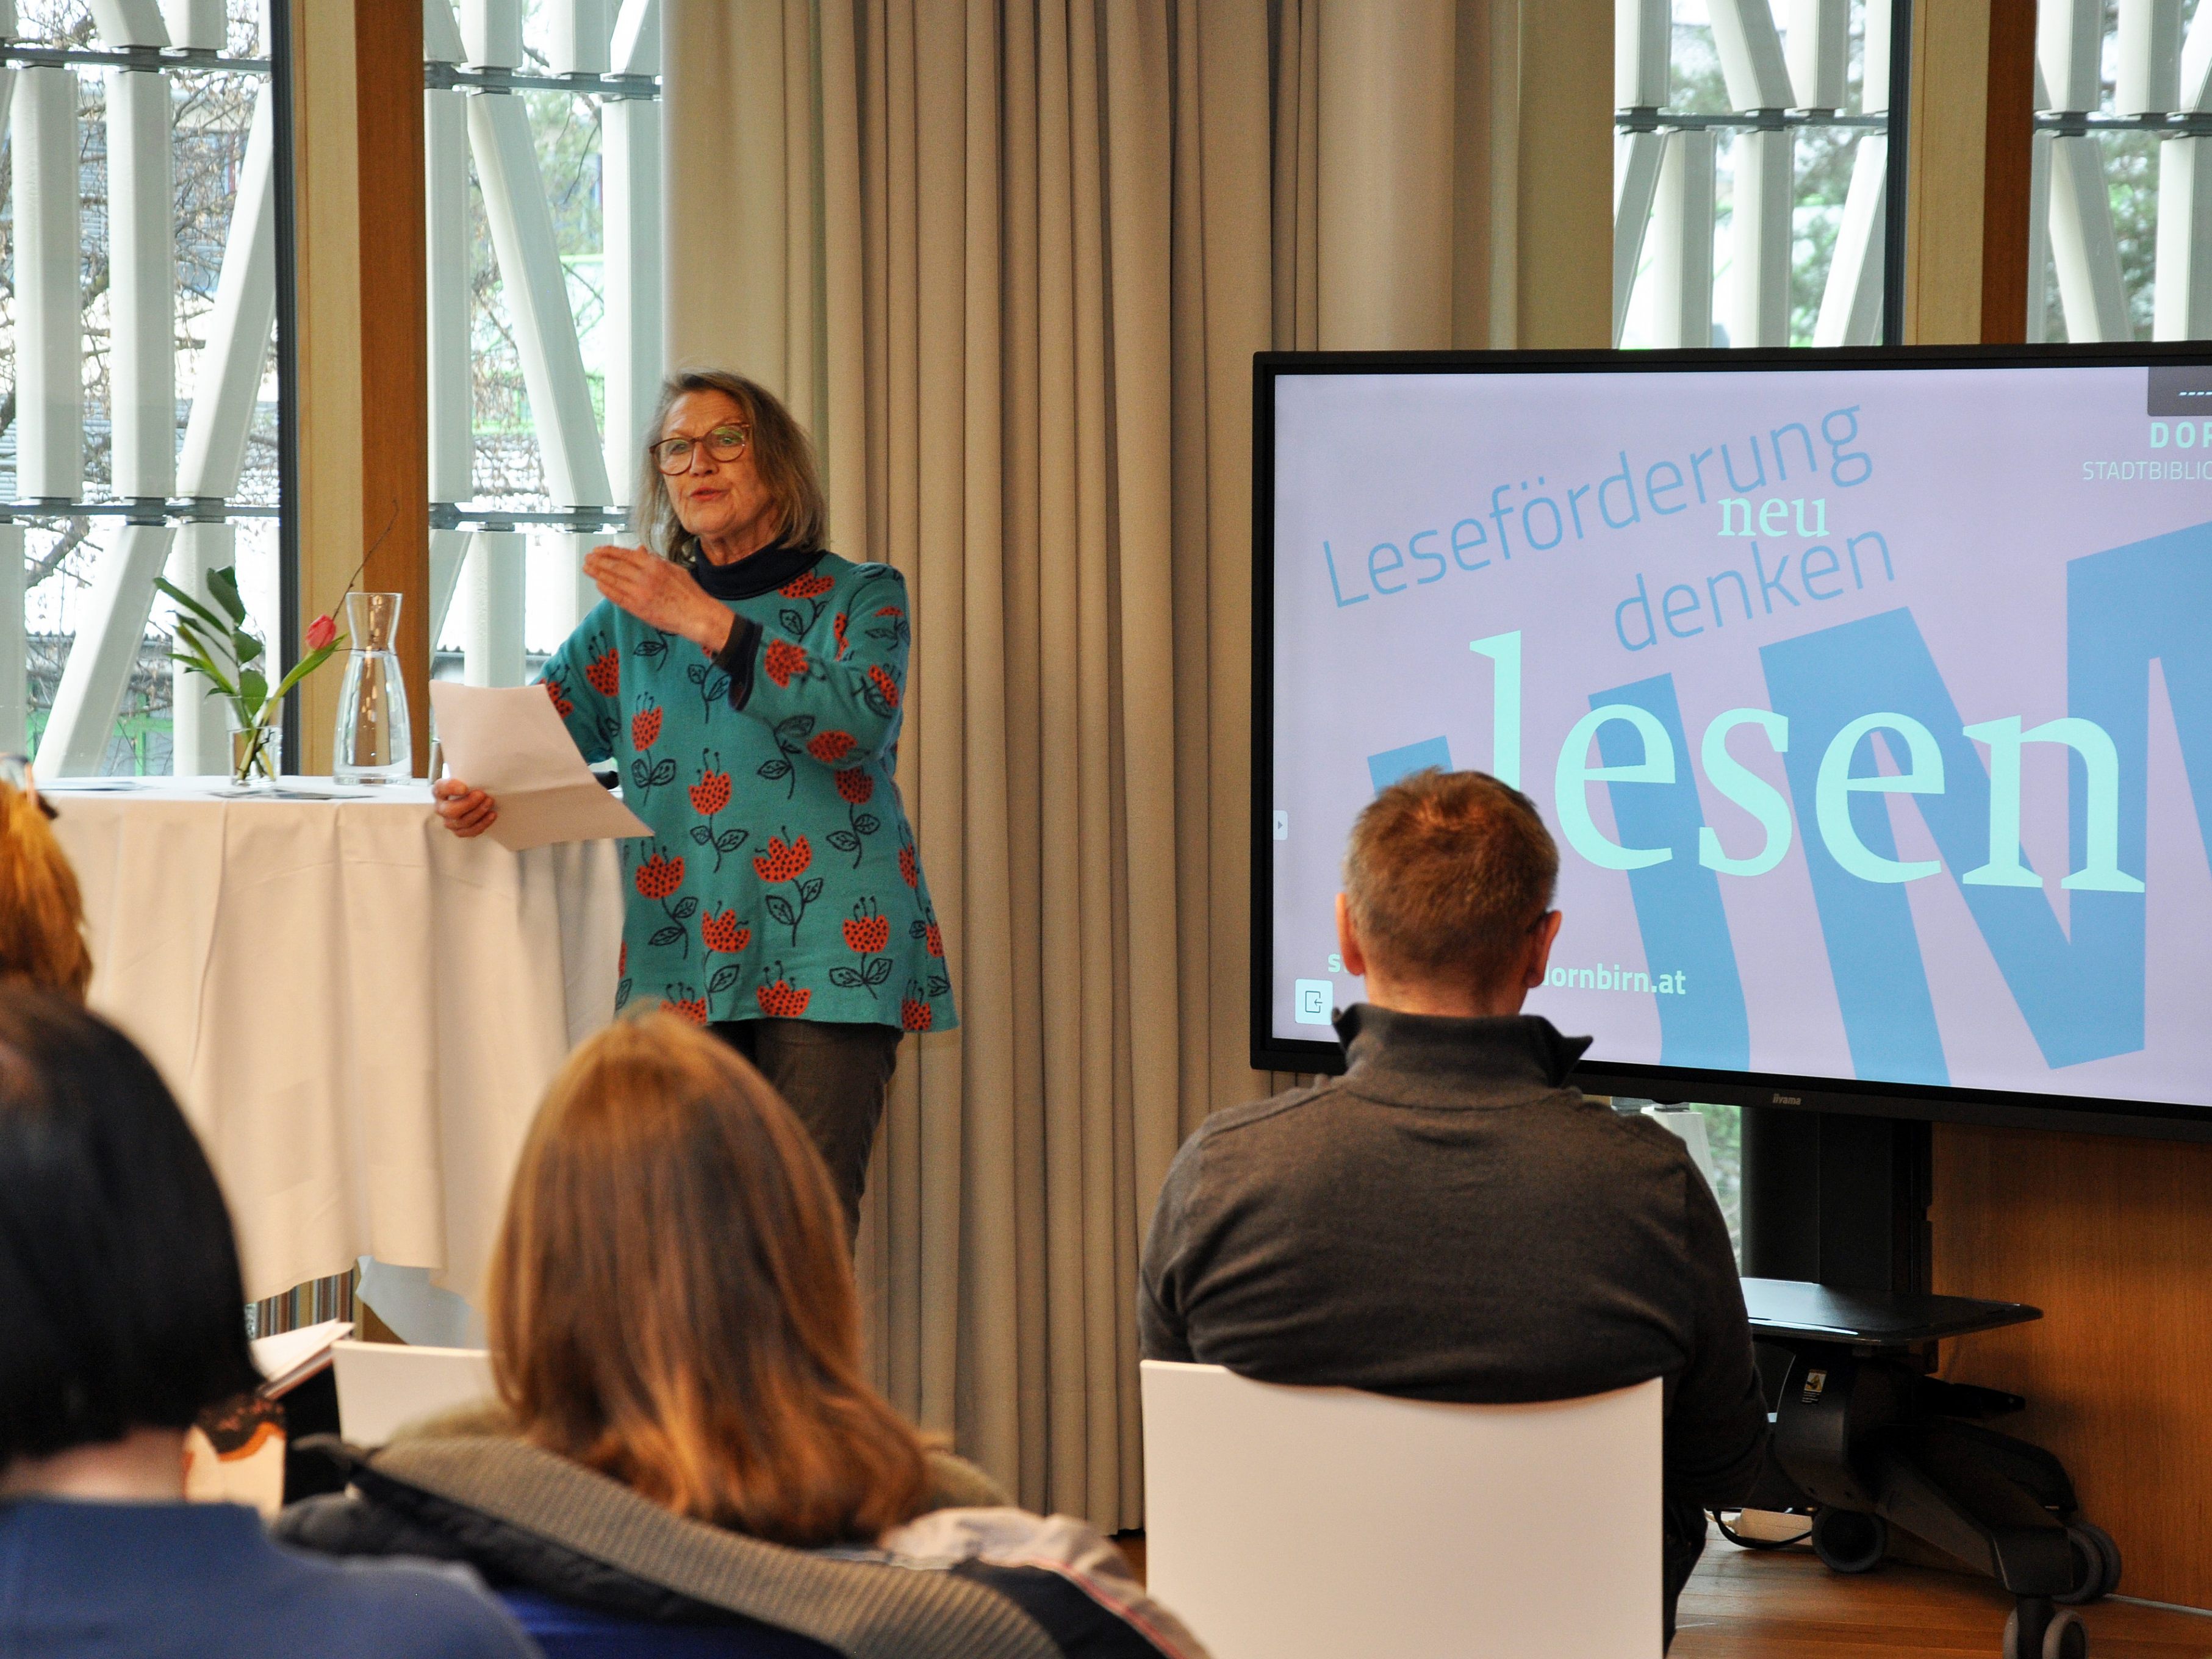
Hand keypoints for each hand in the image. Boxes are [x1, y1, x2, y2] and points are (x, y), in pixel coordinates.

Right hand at [433, 775, 496, 837]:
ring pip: (461, 822)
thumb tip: (479, 770)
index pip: (441, 788)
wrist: (469, 798)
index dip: (451, 788)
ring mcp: (449, 821)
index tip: (464, 787)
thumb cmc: (466, 787)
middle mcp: (441, 808)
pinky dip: (482, 824)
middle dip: (469, 803)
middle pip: (451, 810)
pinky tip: (491, 815)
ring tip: (489, 802)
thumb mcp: (464, 778)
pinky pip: (469, 831)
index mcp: (439, 791)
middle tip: (482, 795)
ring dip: (478, 812)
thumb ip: (467, 775)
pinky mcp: (459, 831)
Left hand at [583, 544, 733, 652]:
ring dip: (597, 573)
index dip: (609, 551)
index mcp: (654, 565)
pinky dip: (606, 590)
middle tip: (588, 558)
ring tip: (588, 569)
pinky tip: (599, 585)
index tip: (599, 550)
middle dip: (599, 561)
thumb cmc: (690, 594)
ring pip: (613, 580)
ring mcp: (640, 593)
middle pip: (615, 566)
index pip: (625, 554)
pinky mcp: (638, 608)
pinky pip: (617, 597)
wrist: (698, 615)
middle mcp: (645, 577)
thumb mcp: (674, 569)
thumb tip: (639, 551)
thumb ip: (654, 560)